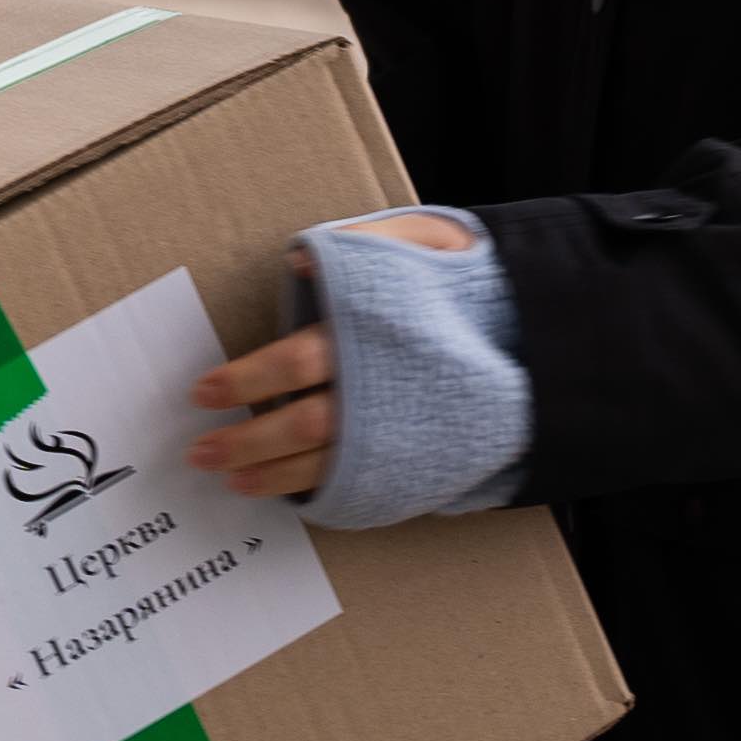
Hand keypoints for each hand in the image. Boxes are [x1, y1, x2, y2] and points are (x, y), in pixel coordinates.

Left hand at [200, 210, 469, 500]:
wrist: (540, 352)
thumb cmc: (470, 291)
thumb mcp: (429, 244)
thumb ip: (365, 246)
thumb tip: (300, 259)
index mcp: (377, 339)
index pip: (296, 361)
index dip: (246, 379)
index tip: (204, 391)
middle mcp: (386, 396)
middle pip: (303, 425)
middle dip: (247, 441)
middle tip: (200, 451)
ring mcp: (403, 440)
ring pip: (326, 466)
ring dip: (271, 476)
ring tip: (231, 480)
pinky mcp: (417, 469)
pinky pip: (360, 489)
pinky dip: (320, 495)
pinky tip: (288, 496)